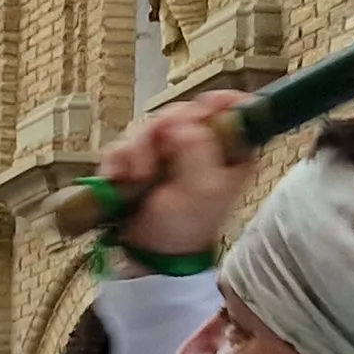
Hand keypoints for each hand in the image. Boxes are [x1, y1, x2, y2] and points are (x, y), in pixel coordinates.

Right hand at [89, 89, 253, 262]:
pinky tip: (120, 177)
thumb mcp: (203, 189)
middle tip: (158, 150)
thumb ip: (199, 148)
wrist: (152, 251)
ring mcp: (168, 150)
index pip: (234, 108)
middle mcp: (200, 143)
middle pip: (183, 111)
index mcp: (230, 149)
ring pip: (150, 125)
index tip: (202, 110)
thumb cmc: (187, 225)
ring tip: (137, 176)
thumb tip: (183, 120)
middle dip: (164, 130)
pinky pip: (125, 143)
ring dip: (138, 149)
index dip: (218, 102)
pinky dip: (120, 158)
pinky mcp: (140, 157)